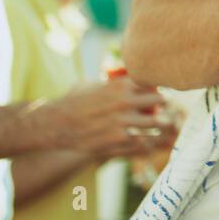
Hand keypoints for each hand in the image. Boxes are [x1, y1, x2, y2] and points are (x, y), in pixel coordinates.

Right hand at [45, 75, 178, 161]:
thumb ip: (115, 81)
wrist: (55, 124)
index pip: (155, 83)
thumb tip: (131, 76)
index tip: (158, 93)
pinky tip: (148, 142)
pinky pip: (144, 142)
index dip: (158, 88)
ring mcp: (123, 123)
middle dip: (163, 105)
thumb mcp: (95, 83)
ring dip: (159, 124)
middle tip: (163, 108)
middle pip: (161, 101)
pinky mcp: (118, 142)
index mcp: (121, 85)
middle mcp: (125, 103)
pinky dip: (148, 142)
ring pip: (157, 123)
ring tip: (160, 124)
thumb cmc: (74, 100)